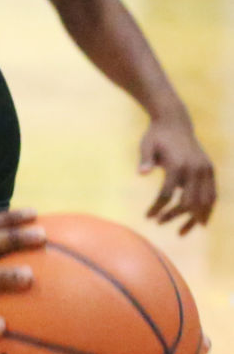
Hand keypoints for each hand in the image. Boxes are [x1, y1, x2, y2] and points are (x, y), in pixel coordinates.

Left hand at [140, 114, 215, 233]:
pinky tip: (200, 221)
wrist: (174, 121)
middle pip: (187, 202)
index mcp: (177, 164)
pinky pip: (212, 194)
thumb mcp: (146, 145)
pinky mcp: (209, 169)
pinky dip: (207, 209)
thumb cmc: (156, 135)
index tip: (148, 217)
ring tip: (182, 232)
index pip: (167, 194)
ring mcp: (205, 169)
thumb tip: (141, 173)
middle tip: (159, 223)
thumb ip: (145, 159)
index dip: (157, 208)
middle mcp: (194, 169)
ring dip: (194, 219)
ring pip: (205, 202)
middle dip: (173, 216)